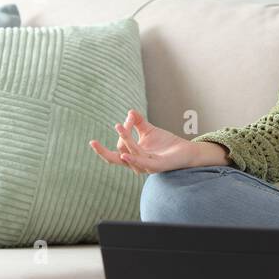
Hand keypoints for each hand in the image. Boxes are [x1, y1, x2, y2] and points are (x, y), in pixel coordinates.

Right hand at [88, 109, 214, 173]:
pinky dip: (133, 160)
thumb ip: (138, 122)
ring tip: (120, 127)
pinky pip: (143, 164)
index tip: (122, 122)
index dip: (121, 133)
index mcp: (133, 156)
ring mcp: (146, 166)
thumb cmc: (166, 143)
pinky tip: (125, 155)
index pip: (118, 147)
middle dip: (104, 151)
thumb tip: (130, 111)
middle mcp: (137, 164)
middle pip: (116, 158)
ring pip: (130, 154)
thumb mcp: (148, 130)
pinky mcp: (157, 167)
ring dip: (125, 140)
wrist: (186, 150)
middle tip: (92, 142)